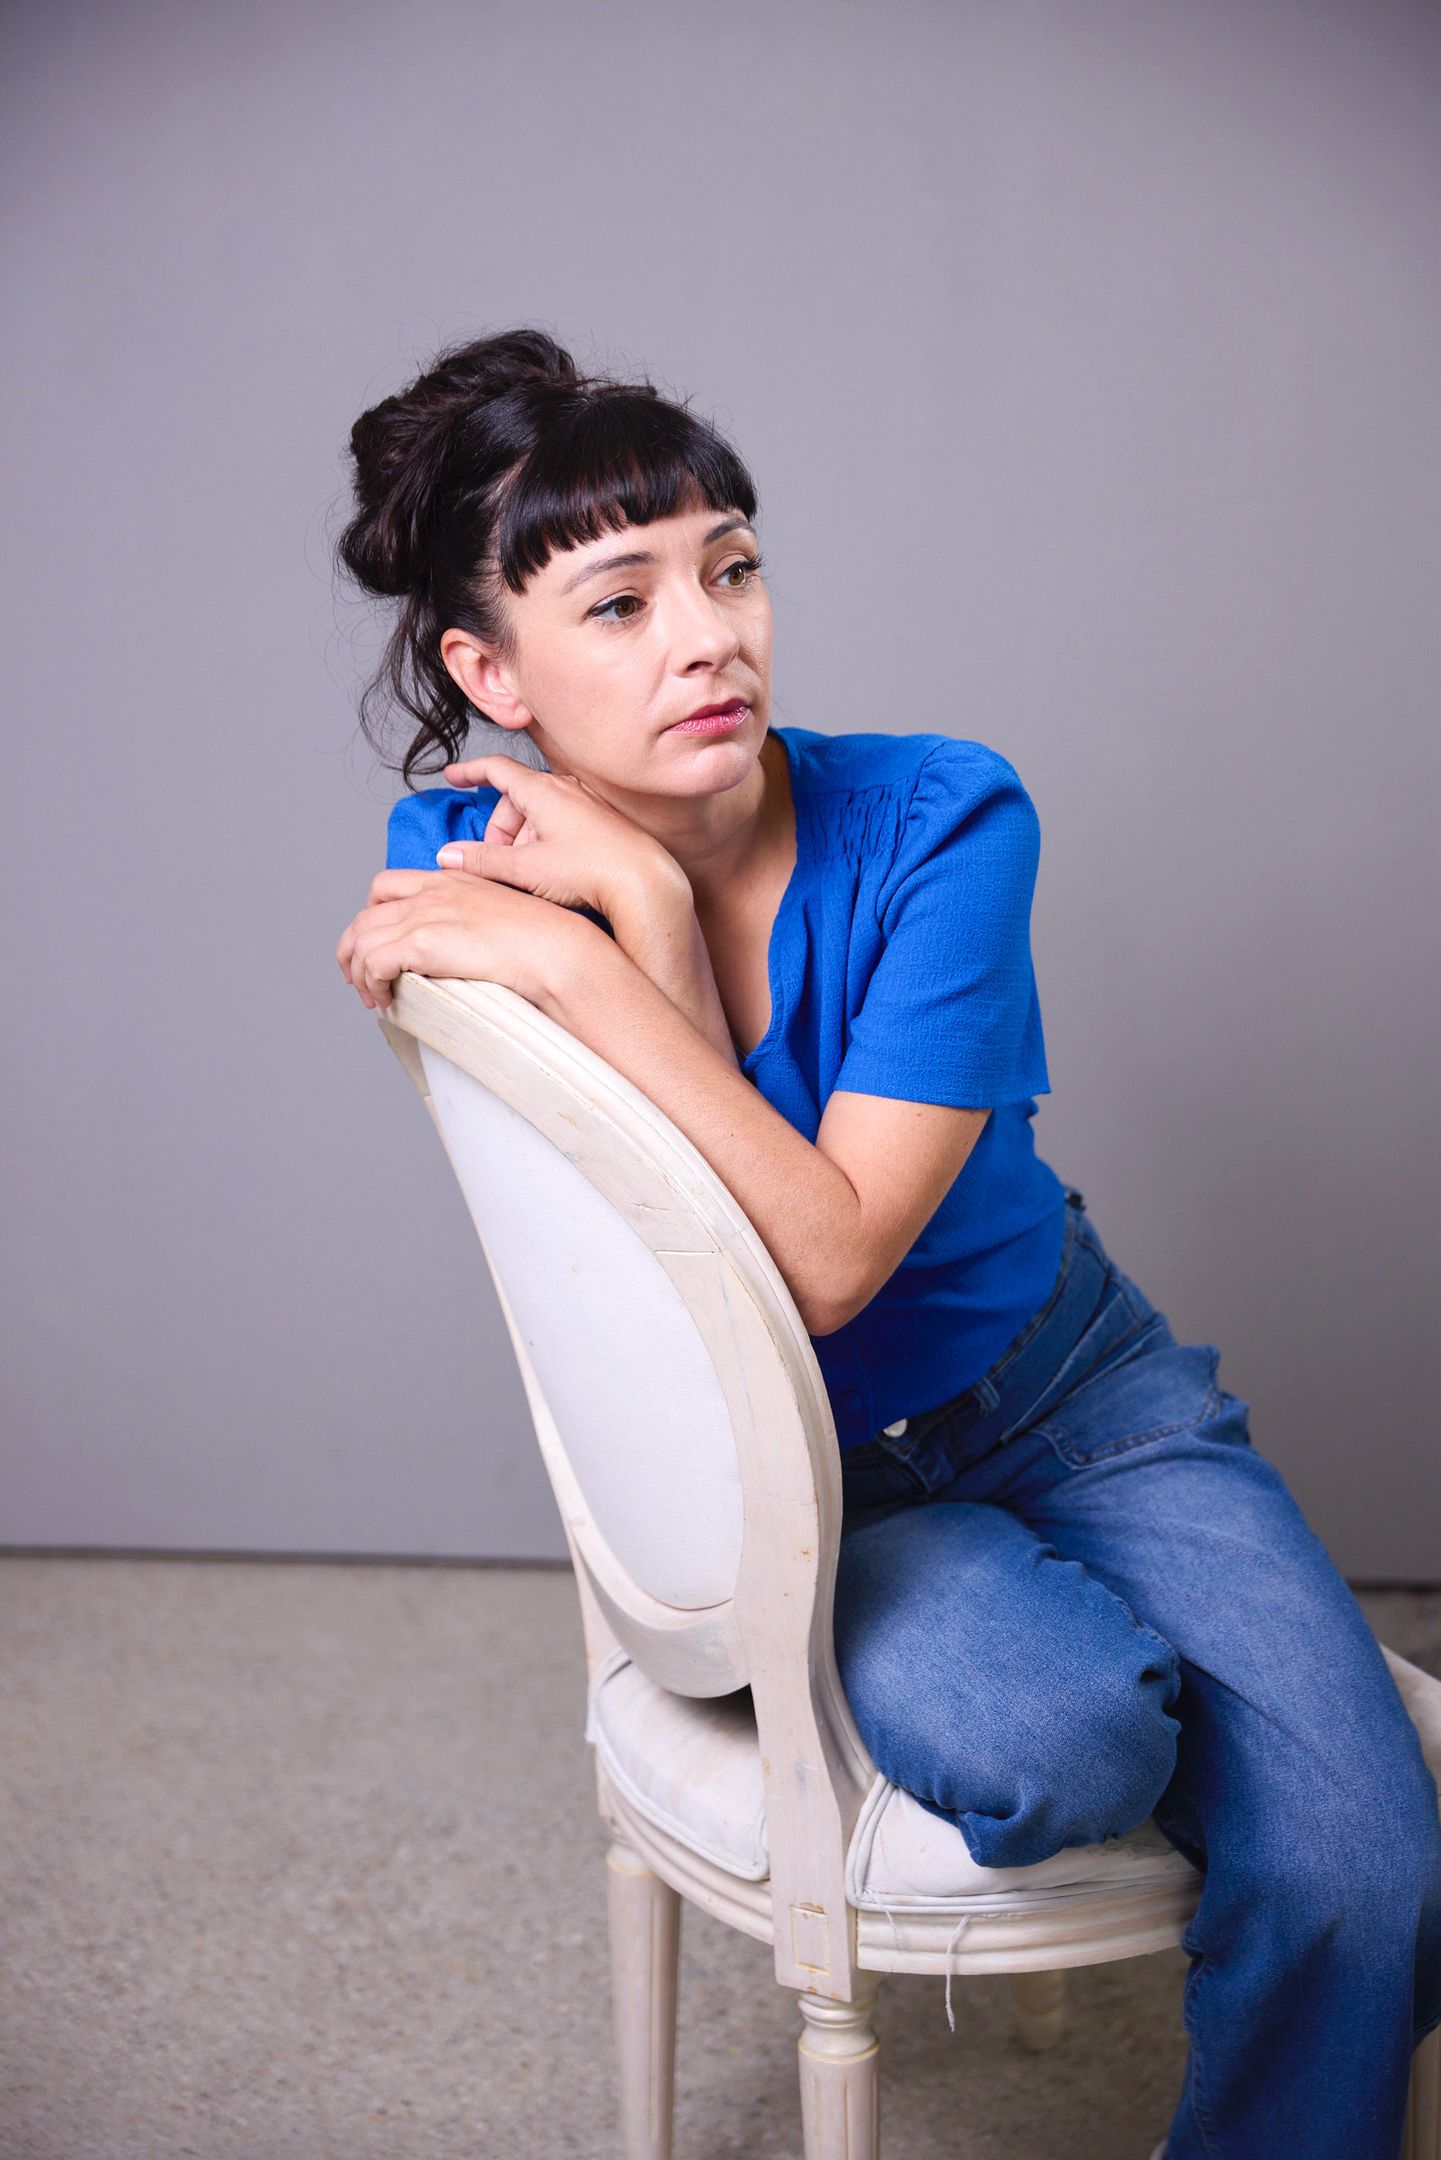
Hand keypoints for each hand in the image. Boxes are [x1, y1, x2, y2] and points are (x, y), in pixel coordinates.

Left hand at [335, 866, 584, 1011]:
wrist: (554, 948)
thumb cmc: (542, 939)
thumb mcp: (501, 914)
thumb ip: (474, 918)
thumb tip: (463, 948)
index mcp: (448, 879)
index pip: (386, 885)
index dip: (369, 916)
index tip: (373, 944)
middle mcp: (430, 892)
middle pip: (365, 916)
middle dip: (353, 949)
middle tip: (357, 978)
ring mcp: (425, 914)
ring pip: (362, 941)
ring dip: (358, 973)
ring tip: (371, 998)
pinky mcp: (423, 941)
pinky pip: (374, 962)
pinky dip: (370, 983)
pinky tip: (383, 998)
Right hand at [432, 754, 690, 921]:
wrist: (644, 883)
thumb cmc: (590, 871)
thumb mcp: (524, 869)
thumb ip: (482, 860)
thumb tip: (448, 856)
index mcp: (542, 790)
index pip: (496, 769)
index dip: (470, 771)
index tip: (453, 776)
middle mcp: (566, 789)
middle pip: (517, 799)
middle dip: (500, 829)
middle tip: (498, 862)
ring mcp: (587, 804)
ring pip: (540, 813)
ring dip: (524, 839)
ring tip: (529, 874)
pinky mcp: (602, 823)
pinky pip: (563, 823)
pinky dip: (547, 841)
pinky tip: (554, 872)